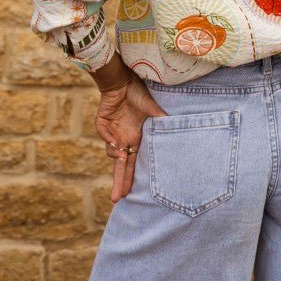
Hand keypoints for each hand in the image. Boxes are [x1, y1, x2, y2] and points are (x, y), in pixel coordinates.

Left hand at [95, 73, 167, 202]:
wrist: (123, 81)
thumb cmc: (138, 94)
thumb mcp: (152, 109)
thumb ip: (161, 120)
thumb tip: (177, 131)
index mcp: (136, 139)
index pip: (132, 164)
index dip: (130, 178)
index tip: (129, 195)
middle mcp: (124, 139)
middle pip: (120, 166)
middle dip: (119, 182)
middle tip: (116, 200)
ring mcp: (112, 133)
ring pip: (112, 153)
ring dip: (116, 157)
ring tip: (122, 156)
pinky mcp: (103, 125)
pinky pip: (105, 136)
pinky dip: (109, 141)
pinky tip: (116, 144)